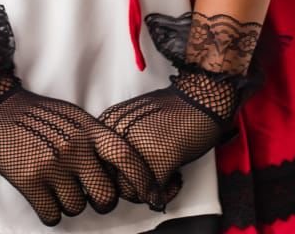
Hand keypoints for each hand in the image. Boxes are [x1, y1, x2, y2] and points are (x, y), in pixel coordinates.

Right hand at [0, 72, 179, 225]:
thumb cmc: (39, 114)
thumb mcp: (74, 117)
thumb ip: (96, 139)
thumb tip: (120, 168)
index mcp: (88, 129)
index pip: (126, 156)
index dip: (143, 180)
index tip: (152, 196)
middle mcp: (74, 147)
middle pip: (105, 196)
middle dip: (100, 201)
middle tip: (89, 193)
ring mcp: (52, 165)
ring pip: (78, 208)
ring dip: (70, 203)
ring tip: (57, 184)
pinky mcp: (29, 181)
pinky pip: (52, 216)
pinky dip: (50, 211)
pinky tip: (44, 195)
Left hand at [98, 70, 240, 186]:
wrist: (199, 98)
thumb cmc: (171, 106)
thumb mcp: (132, 117)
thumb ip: (118, 138)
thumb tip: (114, 165)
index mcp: (108, 124)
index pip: (95, 161)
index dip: (111, 171)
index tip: (127, 171)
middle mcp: (116, 137)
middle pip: (108, 179)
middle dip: (127, 184)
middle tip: (146, 178)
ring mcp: (135, 151)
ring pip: (127, 192)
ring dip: (146, 191)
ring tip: (164, 179)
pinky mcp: (157, 164)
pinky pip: (153, 196)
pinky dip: (166, 193)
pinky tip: (175, 179)